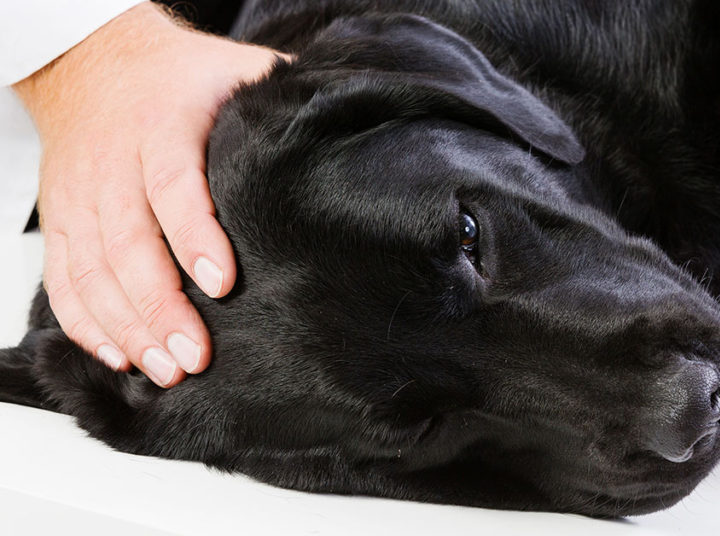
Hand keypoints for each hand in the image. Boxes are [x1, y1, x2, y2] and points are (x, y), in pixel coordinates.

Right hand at [13, 2, 282, 386]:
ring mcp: (81, 196)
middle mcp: (114, 164)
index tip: (222, 282)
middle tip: (196, 353)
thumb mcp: (235, 69)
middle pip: (128, 243)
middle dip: (160, 305)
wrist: (93, 63)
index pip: (173, 184)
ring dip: (126, 325)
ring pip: (92, 269)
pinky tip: (120, 355)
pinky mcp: (62, 221)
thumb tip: (344, 116)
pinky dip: (85, 323)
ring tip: (166, 369)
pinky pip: (64, 278)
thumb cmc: (179, 77)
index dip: (194, 235)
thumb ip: (282, 95)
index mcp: (162, 126)